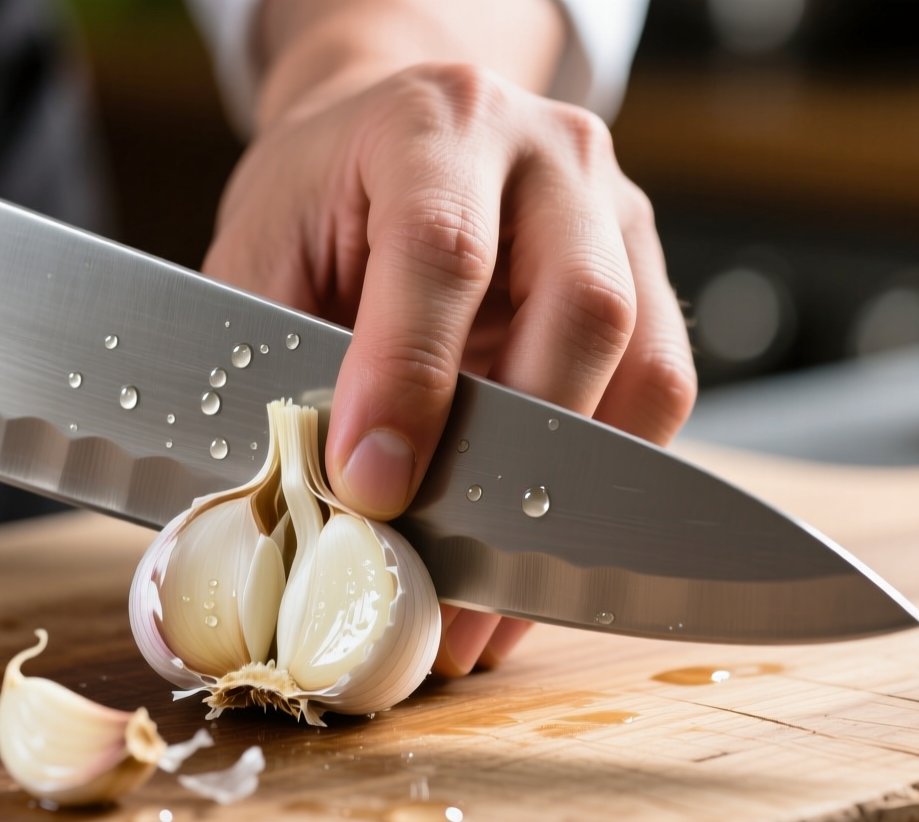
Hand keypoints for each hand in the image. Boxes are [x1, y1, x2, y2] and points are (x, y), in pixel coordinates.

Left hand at [204, 20, 695, 676]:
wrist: (383, 137)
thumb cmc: (316, 201)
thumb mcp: (259, 255)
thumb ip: (272, 364)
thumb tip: (292, 504)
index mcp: (434, 124)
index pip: (441, 250)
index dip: (408, 378)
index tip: (368, 486)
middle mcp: (550, 154)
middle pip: (580, 308)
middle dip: (509, 462)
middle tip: (442, 572)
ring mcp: (616, 212)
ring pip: (641, 365)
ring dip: (570, 498)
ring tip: (490, 601)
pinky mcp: (649, 276)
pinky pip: (660, 394)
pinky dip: (601, 491)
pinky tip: (531, 558)